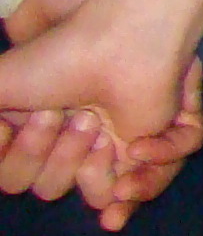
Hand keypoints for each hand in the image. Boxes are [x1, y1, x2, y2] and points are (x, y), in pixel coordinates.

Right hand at [0, 0, 202, 226]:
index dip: (17, 161)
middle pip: (49, 188)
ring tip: (101, 135)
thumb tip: (2, 131)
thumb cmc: (56, 58)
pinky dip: (149, 173)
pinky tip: (136, 148)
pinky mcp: (155, 143)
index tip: (13, 128)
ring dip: (93, 171)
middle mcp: (72, 141)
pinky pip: (155, 179)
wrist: (119, 41)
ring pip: (100, 194)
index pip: (15, 177)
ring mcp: (113, 146)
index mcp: (36, 129)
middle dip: (57, 158)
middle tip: (76, 117)